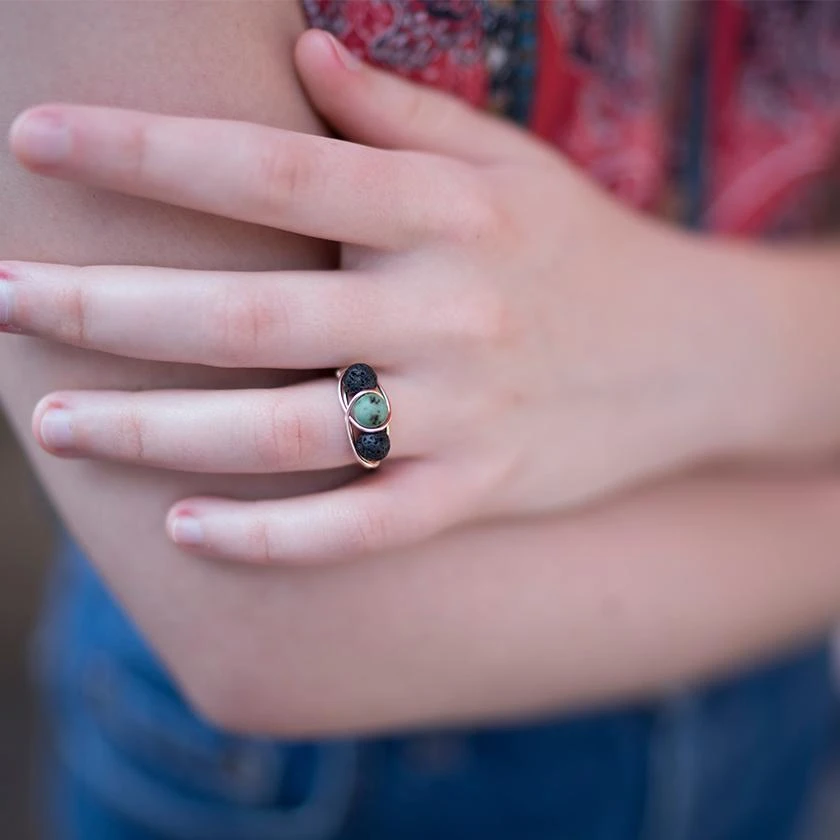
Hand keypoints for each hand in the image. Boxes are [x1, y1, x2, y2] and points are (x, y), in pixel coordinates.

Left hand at [1, 31, 757, 563]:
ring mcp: (463, 414)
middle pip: (251, 313)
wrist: (687, 355)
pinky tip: (184, 525)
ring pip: (284, 433)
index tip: (38, 144)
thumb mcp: (508, 164)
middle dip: (108, 305)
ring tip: (53, 420)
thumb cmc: (577, 251)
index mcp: (447, 212)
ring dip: (155, 429)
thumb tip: (303, 57)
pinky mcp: (479, 491)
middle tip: (1, 299)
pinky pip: (361, 527)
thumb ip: (402, 114)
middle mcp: (447, 313)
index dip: (147, 151)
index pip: (273, 171)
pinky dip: (271, 535)